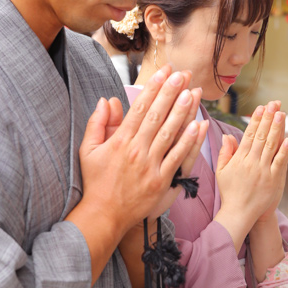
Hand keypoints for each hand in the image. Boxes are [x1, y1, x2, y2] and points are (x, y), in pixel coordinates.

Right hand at [71, 65, 206, 237]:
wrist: (104, 214)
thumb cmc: (96, 182)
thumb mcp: (88, 151)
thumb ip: (97, 124)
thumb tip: (105, 100)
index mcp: (120, 141)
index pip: (139, 108)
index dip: (153, 88)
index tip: (164, 72)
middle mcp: (136, 150)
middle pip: (157, 116)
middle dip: (171, 92)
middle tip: (183, 74)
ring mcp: (150, 166)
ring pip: (170, 133)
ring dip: (183, 111)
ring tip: (193, 93)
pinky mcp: (161, 181)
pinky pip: (178, 157)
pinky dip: (189, 141)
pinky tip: (198, 125)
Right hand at [213, 101, 287, 250]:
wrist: (239, 213)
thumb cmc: (230, 192)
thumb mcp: (222, 171)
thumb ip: (225, 152)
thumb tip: (228, 135)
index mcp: (239, 159)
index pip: (249, 135)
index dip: (255, 120)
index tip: (260, 108)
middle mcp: (251, 163)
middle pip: (261, 136)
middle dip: (268, 118)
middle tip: (274, 104)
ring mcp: (263, 171)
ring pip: (271, 146)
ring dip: (276, 129)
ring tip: (281, 114)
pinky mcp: (273, 180)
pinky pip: (279, 162)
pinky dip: (283, 151)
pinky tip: (287, 139)